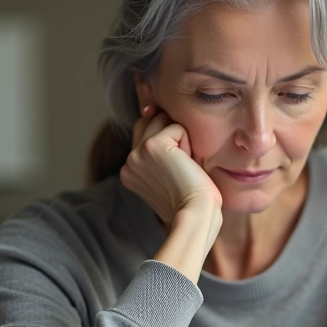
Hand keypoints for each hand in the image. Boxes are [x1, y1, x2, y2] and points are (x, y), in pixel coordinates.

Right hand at [119, 106, 222, 227]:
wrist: (197, 215)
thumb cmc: (194, 199)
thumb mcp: (171, 173)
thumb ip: (161, 150)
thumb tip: (155, 111)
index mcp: (130, 170)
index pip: (146, 133)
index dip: (169, 141)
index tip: (178, 167)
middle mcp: (129, 161)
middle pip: (152, 121)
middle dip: (174, 137)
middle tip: (182, 169)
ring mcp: (137, 153)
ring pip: (163, 120)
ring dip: (181, 140)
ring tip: (184, 166)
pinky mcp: (152, 146)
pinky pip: (178, 127)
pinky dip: (189, 143)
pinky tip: (187, 165)